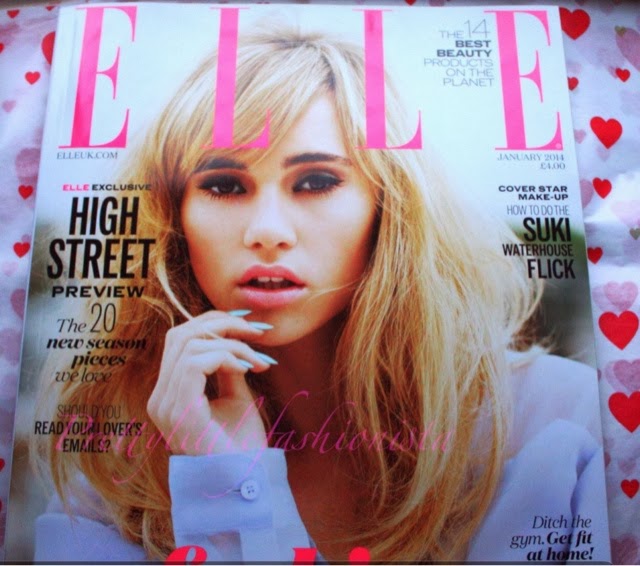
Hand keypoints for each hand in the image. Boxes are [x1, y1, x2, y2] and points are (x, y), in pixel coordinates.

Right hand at [147, 311, 274, 455]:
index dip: (213, 322)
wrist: (246, 482)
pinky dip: (226, 356)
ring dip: (232, 343)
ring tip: (258, 359)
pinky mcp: (179, 410)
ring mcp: (166, 405)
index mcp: (170, 393)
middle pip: (180, 334)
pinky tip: (249, 368)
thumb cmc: (241, 445)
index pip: (180, 340)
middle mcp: (161, 398)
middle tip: (257, 330)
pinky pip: (194, 363)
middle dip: (222, 323)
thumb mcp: (235, 396)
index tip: (249, 323)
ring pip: (189, 344)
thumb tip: (233, 336)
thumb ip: (227, 366)